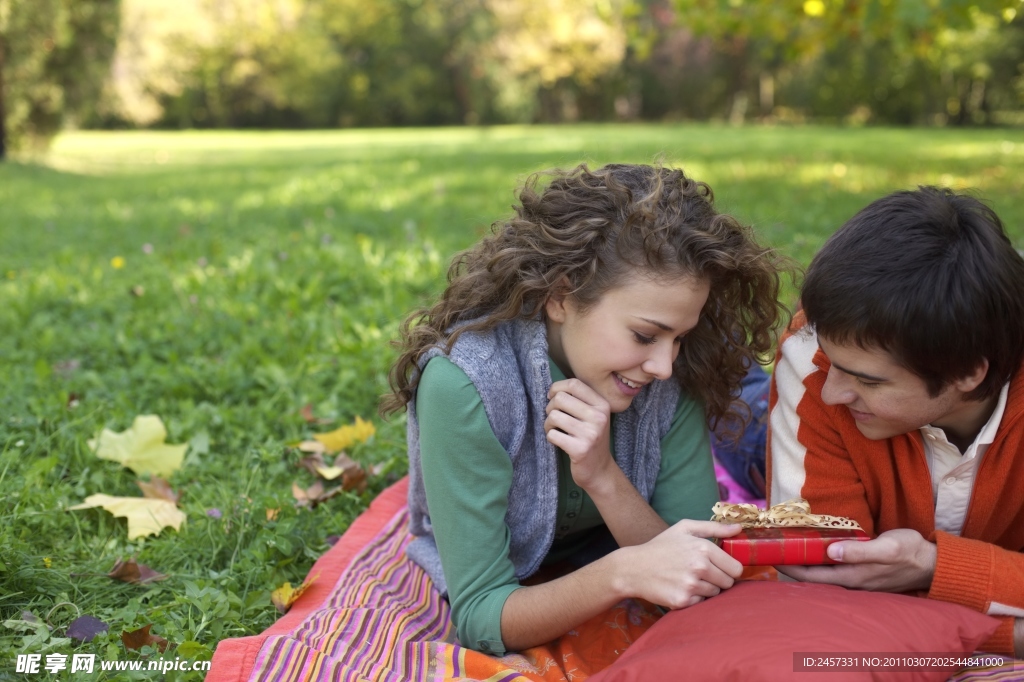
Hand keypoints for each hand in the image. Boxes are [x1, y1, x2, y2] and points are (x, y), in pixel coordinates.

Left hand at [545, 378, 613, 490]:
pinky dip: (550, 437)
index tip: (551, 397)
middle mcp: (599, 417)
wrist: (599, 470)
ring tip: (555, 431)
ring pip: (554, 416)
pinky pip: (552, 434)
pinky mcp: (580, 449)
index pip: (574, 384)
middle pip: (561, 398)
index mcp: (602, 405)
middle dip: (550, 407)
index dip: (557, 388)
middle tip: (553, 418)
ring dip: (548, 424)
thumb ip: (579, 401)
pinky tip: (558, 441)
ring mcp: (590, 434)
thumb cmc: (591, 439)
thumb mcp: (593, 417)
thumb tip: (552, 390)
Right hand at [618, 520, 743, 609]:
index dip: (729, 568)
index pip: (736, 568)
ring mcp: (690, 585)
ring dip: (706, 589)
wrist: (633, 568)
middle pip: (728, 583)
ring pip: (715, 594)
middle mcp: (699, 567)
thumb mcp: (684, 529)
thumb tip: (740, 529)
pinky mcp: (682, 601)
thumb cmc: (661, 546)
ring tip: (688, 579)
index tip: (720, 567)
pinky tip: (680, 588)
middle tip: (701, 573)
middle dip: (718, 579)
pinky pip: (700, 603)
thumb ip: (714, 528)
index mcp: (703, 548)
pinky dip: (693, 598)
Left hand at [776, 528, 936, 591]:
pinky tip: (810, 552)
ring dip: (802, 563)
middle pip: (812, 577)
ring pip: (821, 574)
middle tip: (770, 551)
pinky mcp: (860, 573)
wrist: (932, 563)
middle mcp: (851, 581)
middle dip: (790, 565)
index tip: (771, 555)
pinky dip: (816, 561)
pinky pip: (831, 570)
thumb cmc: (910, 552)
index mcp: (853, 576)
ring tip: (783, 550)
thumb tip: (831, 551)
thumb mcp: (887, 547)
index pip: (812, 574)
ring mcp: (856, 579)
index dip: (790, 566)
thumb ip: (860, 551)